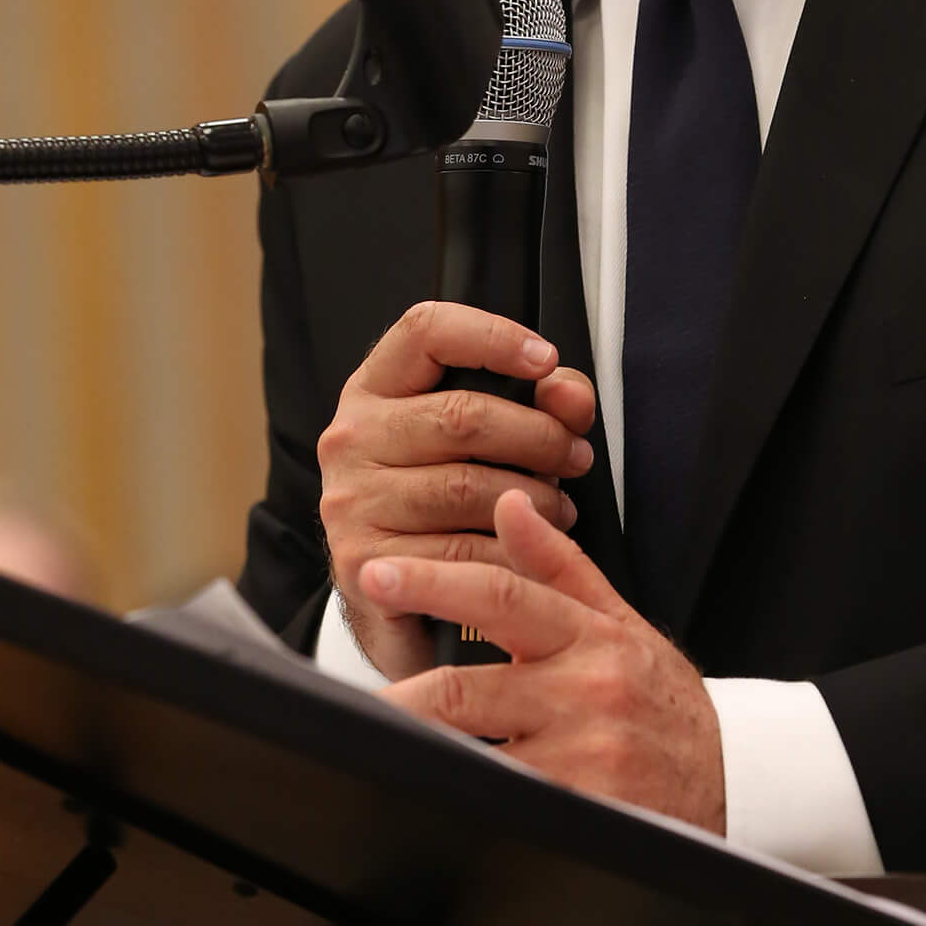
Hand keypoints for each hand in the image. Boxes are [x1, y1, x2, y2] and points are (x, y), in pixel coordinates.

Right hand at [317, 301, 594, 682]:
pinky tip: (529, 551)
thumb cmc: (441, 503)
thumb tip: (567, 394)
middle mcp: (351, 438)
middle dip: (539, 435)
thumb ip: (537, 403)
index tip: (545, 359)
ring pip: (466, 486)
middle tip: (575, 457)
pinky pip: (460, 551)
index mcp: (376, 390)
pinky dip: (511, 552)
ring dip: (534, 499)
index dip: (492, 335)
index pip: (425, 331)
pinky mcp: (362, 562)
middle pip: (462, 414)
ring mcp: (351, 501)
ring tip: (559, 508)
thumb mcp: (485, 439)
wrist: (395, 594)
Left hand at [372, 492, 726, 833]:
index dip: (434, 583)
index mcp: (589, 635)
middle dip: (400, 694)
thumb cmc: (661, 699)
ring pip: (477, 756)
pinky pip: (508, 805)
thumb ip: (557, 566)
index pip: (503, 596)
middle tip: (348, 696)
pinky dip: (467, 800)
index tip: (379, 573)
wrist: (730, 778)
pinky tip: (430, 797)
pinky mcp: (585, 812)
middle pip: (469, 688)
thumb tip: (508, 502)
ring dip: (422, 756)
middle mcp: (586, 691)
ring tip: (373, 751)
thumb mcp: (618, 622)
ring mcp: (585, 757)